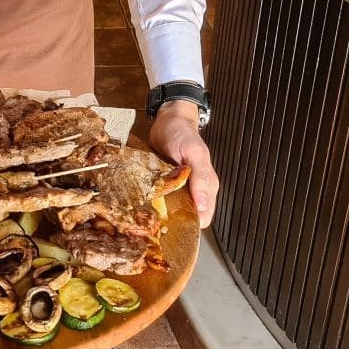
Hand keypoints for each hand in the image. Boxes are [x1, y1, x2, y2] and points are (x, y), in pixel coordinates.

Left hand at [149, 100, 219, 227]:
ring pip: (171, 209)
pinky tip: (143, 202)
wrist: (168, 119)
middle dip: (171, 221)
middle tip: (154, 223)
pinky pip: (159, 198)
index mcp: (206, 187)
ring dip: (159, 212)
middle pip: (185, 216)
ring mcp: (178, 188)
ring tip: (146, 215)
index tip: (172, 228)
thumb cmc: (183, 133)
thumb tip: (204, 204)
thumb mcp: (194, 153)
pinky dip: (152, 201)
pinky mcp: (164, 183)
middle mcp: (193, 190)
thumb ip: (201, 177)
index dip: (189, 225)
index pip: (201, 217)